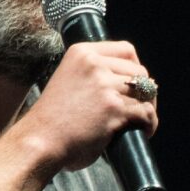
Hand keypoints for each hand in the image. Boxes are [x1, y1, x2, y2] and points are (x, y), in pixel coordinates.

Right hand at [6, 40, 157, 174]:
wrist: (40, 140)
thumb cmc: (52, 119)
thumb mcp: (68, 80)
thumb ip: (90, 75)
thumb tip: (124, 82)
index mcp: (82, 53)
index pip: (126, 50)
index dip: (136, 67)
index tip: (135, 83)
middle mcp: (94, 65)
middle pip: (139, 71)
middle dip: (144, 90)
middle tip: (140, 107)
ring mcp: (105, 86)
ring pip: (146, 92)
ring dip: (148, 108)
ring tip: (143, 122)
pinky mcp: (114, 109)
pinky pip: (146, 113)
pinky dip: (149, 124)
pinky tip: (143, 131)